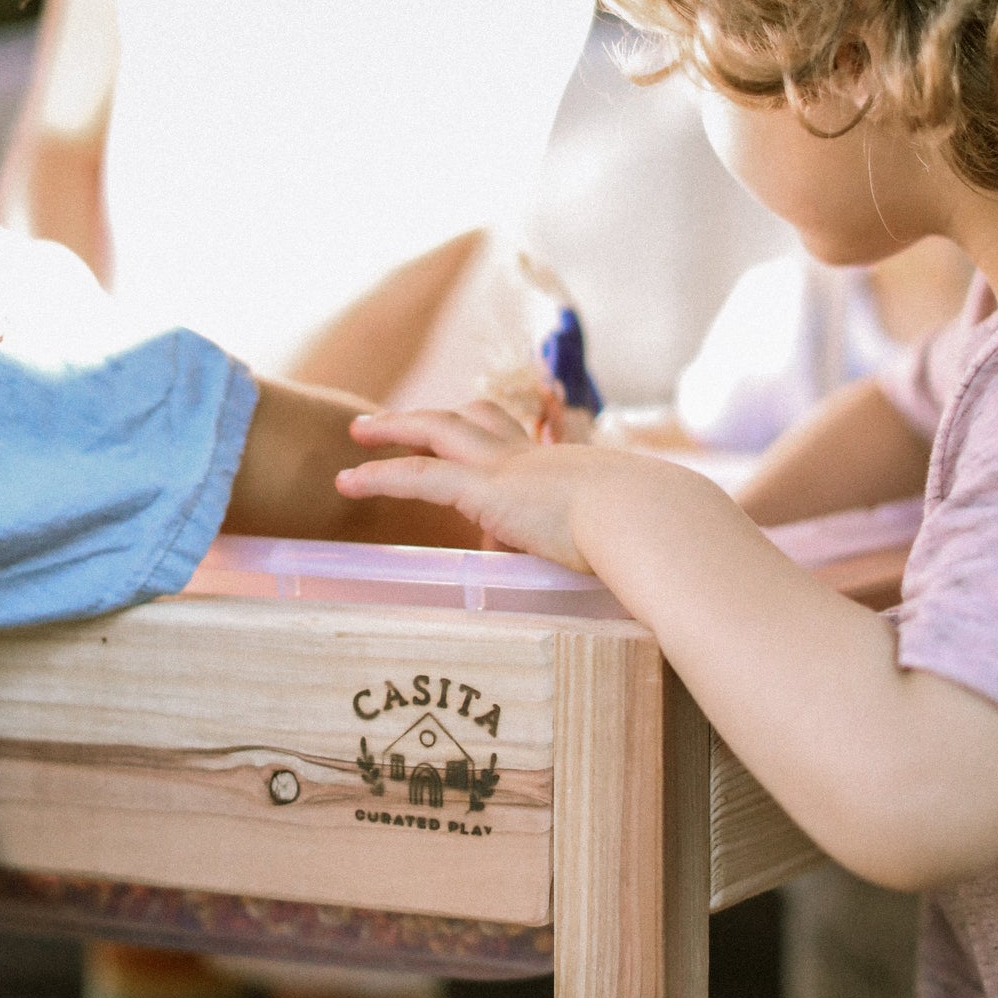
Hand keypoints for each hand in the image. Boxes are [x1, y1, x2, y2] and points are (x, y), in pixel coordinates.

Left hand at [337, 400, 631, 570]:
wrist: (646, 517)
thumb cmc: (649, 537)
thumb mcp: (623, 542)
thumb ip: (603, 555)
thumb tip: (603, 580)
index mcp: (566, 469)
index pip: (522, 445)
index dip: (496, 440)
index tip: (478, 442)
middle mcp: (533, 458)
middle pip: (475, 419)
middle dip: (434, 418)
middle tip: (398, 423)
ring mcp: (508, 467)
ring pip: (439, 431)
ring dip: (396, 429)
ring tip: (360, 434)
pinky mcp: (486, 488)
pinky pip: (419, 476)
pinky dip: (380, 476)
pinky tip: (347, 481)